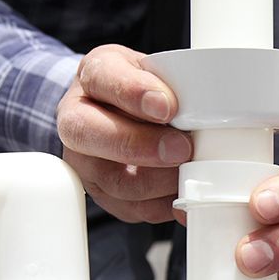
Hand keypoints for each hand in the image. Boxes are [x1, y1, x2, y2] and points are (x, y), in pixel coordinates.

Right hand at [56, 44, 191, 223]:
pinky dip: (166, 204)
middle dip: (141, 146)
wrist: (128, 116)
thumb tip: (199, 110)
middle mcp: (79, 121)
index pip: (102, 78)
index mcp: (93, 77)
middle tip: (181, 148)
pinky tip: (186, 192)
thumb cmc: (144, 91)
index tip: (166, 105)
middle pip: (90, 136)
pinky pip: (135, 209)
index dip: (133, 93)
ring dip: (160, 181)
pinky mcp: (108, 197)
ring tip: (189, 171)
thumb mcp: (156, 70)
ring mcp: (88, 164)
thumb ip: (172, 83)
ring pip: (116, 182)